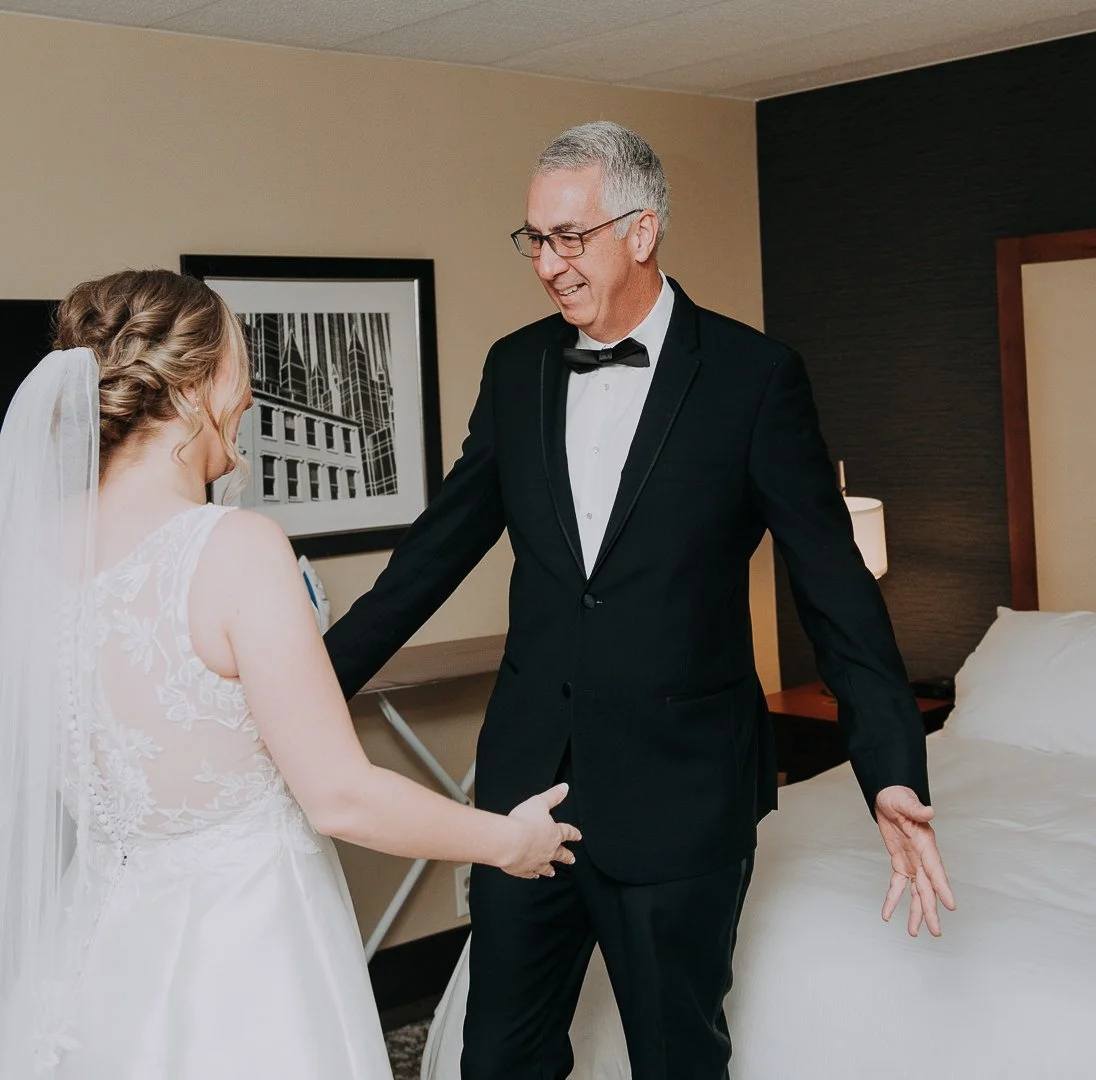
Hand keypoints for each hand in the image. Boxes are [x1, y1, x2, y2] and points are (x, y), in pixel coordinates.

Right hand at [501, 783, 581, 878]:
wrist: (510, 842)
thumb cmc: (524, 821)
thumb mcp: (540, 802)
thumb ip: (553, 796)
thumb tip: (565, 788)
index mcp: (554, 833)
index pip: (567, 832)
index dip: (573, 833)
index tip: (578, 836)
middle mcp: (548, 850)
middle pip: (560, 854)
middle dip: (566, 856)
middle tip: (572, 859)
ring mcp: (536, 861)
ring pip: (546, 866)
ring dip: (550, 869)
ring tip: (553, 872)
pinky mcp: (523, 869)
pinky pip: (531, 873)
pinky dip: (533, 874)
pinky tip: (534, 875)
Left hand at [875, 785, 955, 936]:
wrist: (889, 798)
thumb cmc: (899, 797)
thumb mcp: (905, 801)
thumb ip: (916, 809)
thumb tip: (929, 810)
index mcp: (926, 844)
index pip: (936, 869)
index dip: (943, 887)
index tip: (951, 906)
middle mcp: (923, 857)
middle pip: (928, 888)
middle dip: (931, 910)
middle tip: (936, 932)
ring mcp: (913, 862)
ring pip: (916, 892)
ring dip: (915, 912)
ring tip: (913, 933)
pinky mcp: (901, 863)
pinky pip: (898, 885)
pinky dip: (892, 899)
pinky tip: (886, 914)